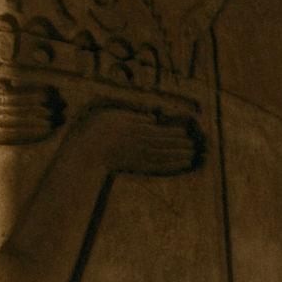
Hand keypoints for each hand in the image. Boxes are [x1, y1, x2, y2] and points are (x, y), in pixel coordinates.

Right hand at [75, 105, 203, 176]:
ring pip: (164, 156)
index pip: (161, 132)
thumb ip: (135, 116)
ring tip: (192, 156)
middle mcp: (142, 144)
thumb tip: (152, 118)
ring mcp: (139, 157)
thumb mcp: (115, 114)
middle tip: (194, 145)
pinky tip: (180, 166)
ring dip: (180, 156)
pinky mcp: (135, 167)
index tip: (186, 133)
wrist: (86, 152)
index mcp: (138, 129)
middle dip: (181, 145)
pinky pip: (157, 167)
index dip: (175, 133)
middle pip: (166, 144)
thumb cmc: (98, 130)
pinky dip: (171, 167)